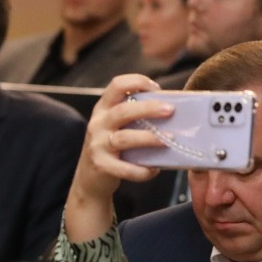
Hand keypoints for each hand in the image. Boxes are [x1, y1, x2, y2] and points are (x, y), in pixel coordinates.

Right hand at [64, 72, 169, 243]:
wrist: (89, 179)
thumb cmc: (112, 149)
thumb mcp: (116, 127)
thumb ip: (135, 117)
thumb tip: (172, 110)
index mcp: (103, 109)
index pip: (116, 85)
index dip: (137, 82)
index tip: (156, 88)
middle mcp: (98, 124)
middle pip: (122, 111)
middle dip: (148, 108)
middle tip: (171, 110)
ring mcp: (98, 145)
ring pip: (124, 138)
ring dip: (149, 138)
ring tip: (169, 140)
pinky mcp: (101, 166)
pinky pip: (124, 168)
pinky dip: (141, 170)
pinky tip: (153, 170)